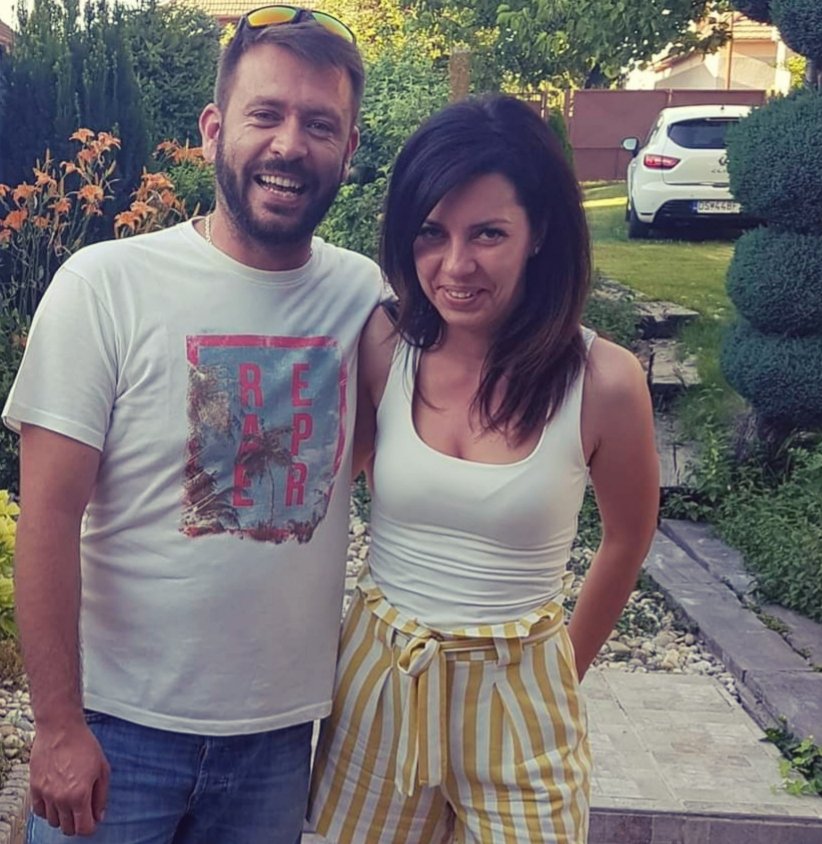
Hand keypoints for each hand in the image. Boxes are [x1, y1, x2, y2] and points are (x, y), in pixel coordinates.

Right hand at [29, 720, 110, 836]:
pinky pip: (39, 811)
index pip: (83, 828)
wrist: (60, 729)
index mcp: (79, 794)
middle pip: (67, 829)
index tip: (92, 821)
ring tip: (70, 802)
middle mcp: (60, 798)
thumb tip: (100, 815)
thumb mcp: (102, 768)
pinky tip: (56, 800)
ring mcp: (45, 794)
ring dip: (63, 817)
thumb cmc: (84, 745)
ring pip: (53, 822)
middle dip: (77, 824)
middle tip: (83, 812)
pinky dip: (48, 811)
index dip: (90, 827)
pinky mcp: (34, 788)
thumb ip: (101, 795)